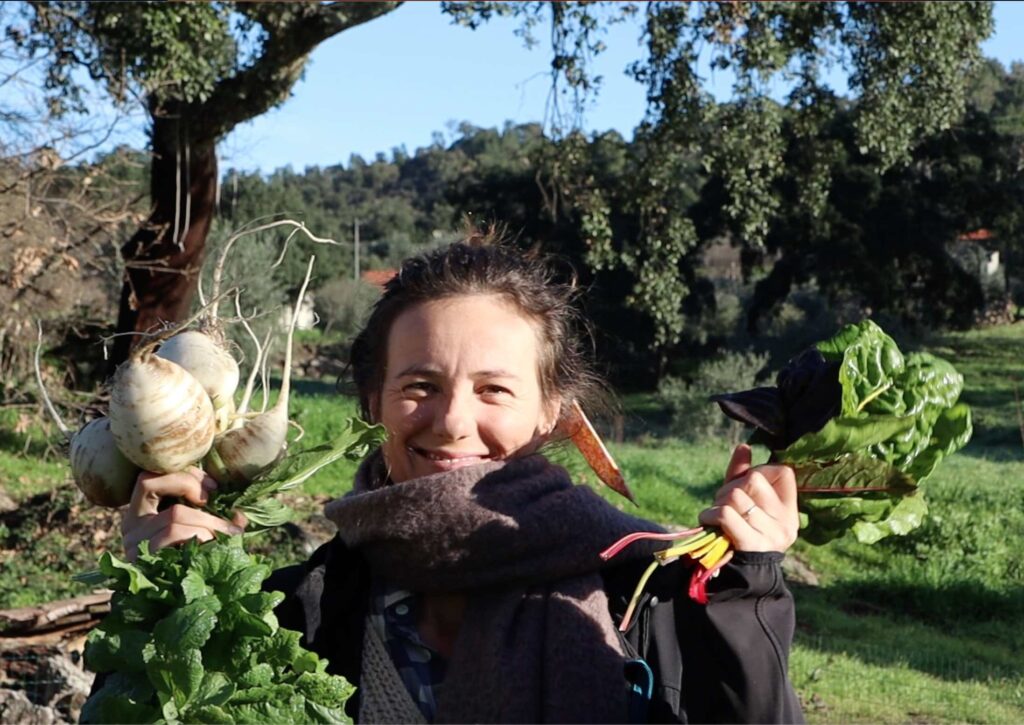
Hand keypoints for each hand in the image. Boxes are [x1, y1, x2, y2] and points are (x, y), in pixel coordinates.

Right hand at [121, 466, 245, 560]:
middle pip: (150, 482)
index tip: (212, 487)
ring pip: (174, 514)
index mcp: (142, 511)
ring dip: (207, 521)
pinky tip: (211, 547)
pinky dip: (201, 535)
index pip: (151, 475)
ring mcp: (132, 542)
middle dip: (189, 484)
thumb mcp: (201, 533)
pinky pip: (174, 534)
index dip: (183, 473)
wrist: (174, 609)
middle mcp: (130, 523)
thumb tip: (242, 513)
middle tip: (212, 499)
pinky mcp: (140, 559)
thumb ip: (215, 517)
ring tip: (224, 535)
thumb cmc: (191, 565)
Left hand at [698, 444, 798, 552]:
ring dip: (718, 502)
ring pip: (736, 496)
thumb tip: (744, 447)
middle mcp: (786, 521)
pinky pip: (725, 514)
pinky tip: (707, 520)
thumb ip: (743, 475)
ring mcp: (772, 534)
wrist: (740, 577)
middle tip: (725, 502)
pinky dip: (709, 514)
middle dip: (732, 487)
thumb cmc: (741, 532)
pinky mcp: (752, 544)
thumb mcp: (744, 502)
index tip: (747, 488)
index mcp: (790, 510)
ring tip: (717, 515)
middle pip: (753, 480)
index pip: (782, 471)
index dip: (759, 471)